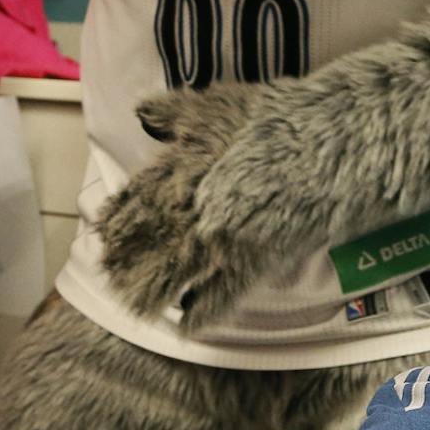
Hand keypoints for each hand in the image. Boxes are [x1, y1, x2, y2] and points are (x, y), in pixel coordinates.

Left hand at [97, 85, 276, 327]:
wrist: (327, 145)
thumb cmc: (274, 118)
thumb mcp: (217, 104)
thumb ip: (174, 111)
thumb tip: (140, 112)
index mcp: (179, 171)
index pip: (134, 203)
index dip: (115, 222)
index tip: (102, 236)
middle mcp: (190, 209)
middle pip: (146, 246)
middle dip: (124, 266)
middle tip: (112, 281)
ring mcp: (219, 241)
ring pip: (172, 278)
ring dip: (151, 296)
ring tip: (137, 308)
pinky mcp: (250, 264)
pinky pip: (218, 299)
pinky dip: (200, 315)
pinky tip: (186, 326)